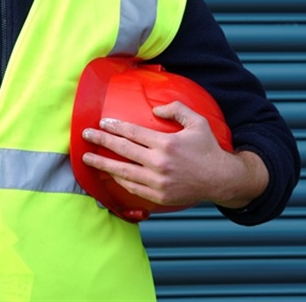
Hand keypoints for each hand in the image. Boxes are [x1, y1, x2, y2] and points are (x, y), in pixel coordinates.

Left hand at [81, 101, 268, 208]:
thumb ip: (177, 109)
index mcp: (166, 143)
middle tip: (85, 135)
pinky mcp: (158, 196)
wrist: (219, 179)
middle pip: (123, 150)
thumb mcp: (198, 122)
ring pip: (122, 171)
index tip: (102, 123)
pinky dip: (118, 180)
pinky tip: (108, 174)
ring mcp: (157, 182)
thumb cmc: (208, 149)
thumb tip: (155, 109)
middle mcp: (159, 163)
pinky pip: (132, 188)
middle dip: (101, 141)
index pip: (133, 133)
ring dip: (102, 163)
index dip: (114, 127)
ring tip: (87, 158)